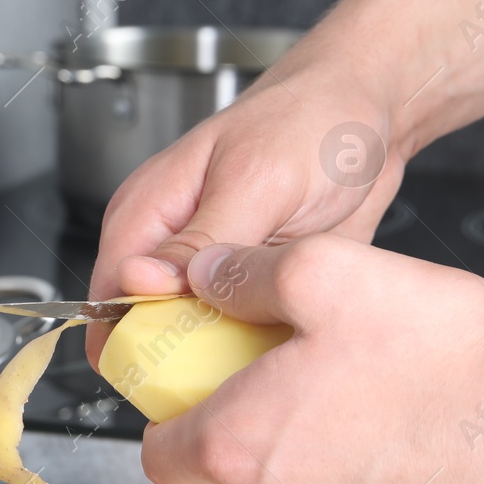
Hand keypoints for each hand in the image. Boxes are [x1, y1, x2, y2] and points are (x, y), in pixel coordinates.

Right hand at [85, 55, 405, 366]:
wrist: (373, 114)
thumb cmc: (309, 119)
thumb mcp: (255, 178)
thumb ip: (199, 237)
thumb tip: (139, 284)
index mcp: (149, 213)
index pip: (110, 301)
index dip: (135, 343)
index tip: (181, 367)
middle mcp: (172, 248)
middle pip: (147, 332)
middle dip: (182, 361)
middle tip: (234, 369)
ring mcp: (213, 271)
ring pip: (194, 343)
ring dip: (225, 359)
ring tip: (268, 353)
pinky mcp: (250, 287)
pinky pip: (239, 338)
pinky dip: (259, 350)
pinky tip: (288, 346)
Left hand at [139, 235, 483, 483]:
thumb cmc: (453, 356)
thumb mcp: (330, 271)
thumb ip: (247, 275)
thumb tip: (208, 278)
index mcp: (242, 447)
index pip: (161, 453)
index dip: (179, 418)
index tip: (213, 394)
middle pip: (244, 479)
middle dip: (271, 434)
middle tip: (329, 383)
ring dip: (330, 475)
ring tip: (395, 419)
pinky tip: (431, 467)